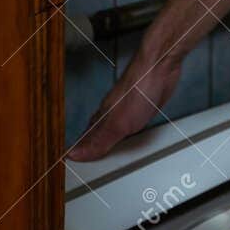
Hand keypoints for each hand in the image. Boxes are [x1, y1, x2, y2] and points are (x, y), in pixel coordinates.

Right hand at [65, 52, 181, 161]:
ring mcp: (126, 109)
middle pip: (96, 133)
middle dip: (89, 146)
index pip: (85, 139)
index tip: (69, 162)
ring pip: (112, 128)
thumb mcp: (117, 123)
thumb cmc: (139, 88)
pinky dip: (125, 132)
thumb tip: (74, 153)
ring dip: (106, 139)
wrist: (161, 67)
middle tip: (81, 159)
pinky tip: (128, 133)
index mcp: (102, 118)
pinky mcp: (142, 107)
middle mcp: (111, 113)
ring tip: (100, 151)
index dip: (78, 152)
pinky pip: (129, 124)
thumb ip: (98, 140)